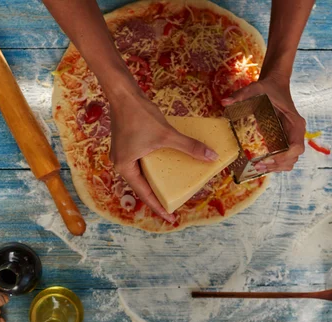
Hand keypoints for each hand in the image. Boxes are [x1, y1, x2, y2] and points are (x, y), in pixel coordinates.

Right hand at [109, 90, 218, 222]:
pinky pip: (140, 162)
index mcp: (126, 167)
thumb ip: (189, 147)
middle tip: (173, 203)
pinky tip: (165, 164)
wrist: (123, 94)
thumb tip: (211, 156)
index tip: (171, 217)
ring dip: (155, 180)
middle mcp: (121, 163)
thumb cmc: (140, 116)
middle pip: (142, 185)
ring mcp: (122, 153)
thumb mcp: (166, 135)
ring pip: (141, 173)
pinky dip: (153, 167)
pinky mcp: (126, 143)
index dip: (159, 206)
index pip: (145, 193)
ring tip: (169, 186)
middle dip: (157, 195)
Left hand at [221, 74, 305, 172]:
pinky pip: (283, 157)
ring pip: (289, 161)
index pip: (296, 147)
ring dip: (276, 167)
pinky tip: (260, 163)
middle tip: (258, 166)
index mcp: (295, 124)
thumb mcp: (254, 88)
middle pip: (293, 157)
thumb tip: (225, 102)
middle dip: (277, 165)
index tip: (268, 158)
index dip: (284, 156)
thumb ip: (241, 94)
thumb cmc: (268, 88)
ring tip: (258, 167)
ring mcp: (291, 138)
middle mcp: (296, 133)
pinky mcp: (285, 141)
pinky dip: (274, 164)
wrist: (275, 85)